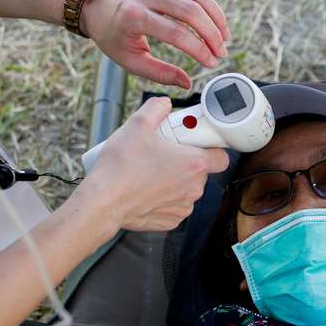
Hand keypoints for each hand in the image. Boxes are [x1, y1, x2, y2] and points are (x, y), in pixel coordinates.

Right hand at [73, 96, 229, 231]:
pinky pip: (174, 205)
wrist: (104, 202)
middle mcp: (194, 188)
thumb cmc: (122, 166)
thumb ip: (156, 108)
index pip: (221, 156)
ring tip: (151, 172)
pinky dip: (164, 198)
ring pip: (186, 189)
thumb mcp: (138, 124)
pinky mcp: (170, 221)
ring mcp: (183, 207)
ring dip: (175, 180)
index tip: (196, 142)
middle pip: (200, 171)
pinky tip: (146, 189)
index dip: (210, 147)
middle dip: (186, 161)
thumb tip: (163, 104)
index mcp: (194, 164)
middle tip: (164, 152)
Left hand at [82, 0, 229, 88]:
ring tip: (224, 39)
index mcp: (134, 17)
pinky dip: (209, 7)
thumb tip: (186, 83)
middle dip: (212, 34)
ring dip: (216, 18)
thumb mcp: (130, 61)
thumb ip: (160, 73)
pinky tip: (216, 23)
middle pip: (191, 11)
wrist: (97, 8)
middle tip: (221, 53)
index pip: (176, 33)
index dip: (199, 49)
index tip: (211, 63)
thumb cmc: (112, 35)